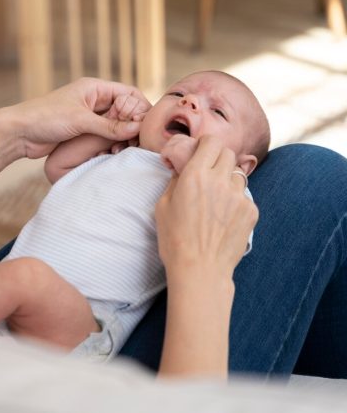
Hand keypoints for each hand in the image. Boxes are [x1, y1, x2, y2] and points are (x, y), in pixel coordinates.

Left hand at [6, 77, 150, 159]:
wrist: (19, 133)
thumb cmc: (45, 118)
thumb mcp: (80, 120)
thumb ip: (109, 126)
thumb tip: (137, 128)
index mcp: (94, 88)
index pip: (129, 93)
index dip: (140, 107)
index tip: (146, 125)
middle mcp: (93, 100)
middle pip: (125, 110)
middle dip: (133, 124)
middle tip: (137, 141)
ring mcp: (88, 116)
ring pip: (116, 124)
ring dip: (122, 136)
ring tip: (124, 149)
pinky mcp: (82, 131)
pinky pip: (104, 135)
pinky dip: (111, 142)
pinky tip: (113, 152)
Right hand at [155, 136, 257, 284]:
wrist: (200, 270)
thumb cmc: (174, 240)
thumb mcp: (162, 206)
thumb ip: (175, 180)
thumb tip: (182, 167)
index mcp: (195, 175)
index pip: (211, 142)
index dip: (205, 144)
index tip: (200, 151)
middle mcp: (219, 181)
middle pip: (228, 154)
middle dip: (217, 158)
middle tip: (207, 172)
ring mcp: (238, 196)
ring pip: (237, 175)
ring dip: (227, 179)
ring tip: (215, 199)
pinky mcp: (250, 211)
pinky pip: (244, 196)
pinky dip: (234, 201)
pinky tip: (223, 218)